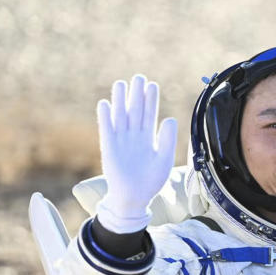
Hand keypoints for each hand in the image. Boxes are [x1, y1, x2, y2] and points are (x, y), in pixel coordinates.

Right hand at [95, 75, 177, 232]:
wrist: (134, 197)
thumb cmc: (150, 180)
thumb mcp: (163, 159)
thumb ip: (167, 139)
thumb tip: (170, 118)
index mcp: (148, 137)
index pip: (149, 114)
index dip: (150, 100)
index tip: (152, 85)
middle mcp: (134, 135)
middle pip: (134, 110)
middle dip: (136, 95)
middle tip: (138, 77)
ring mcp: (120, 140)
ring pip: (120, 116)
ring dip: (120, 101)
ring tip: (121, 84)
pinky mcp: (108, 147)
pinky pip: (106, 129)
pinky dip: (105, 117)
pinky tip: (105, 104)